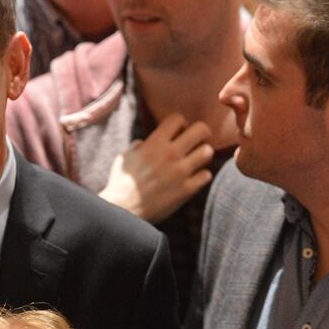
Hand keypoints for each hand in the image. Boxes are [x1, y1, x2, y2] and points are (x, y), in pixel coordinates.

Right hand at [99, 114, 213, 223]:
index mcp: (154, 143)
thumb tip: (144, 142)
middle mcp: (170, 154)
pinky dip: (201, 175)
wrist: (123, 211)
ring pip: (208, 151)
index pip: (177, 118)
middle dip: (200, 133)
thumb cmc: (121, 184)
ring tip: (195, 160)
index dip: (180, 123)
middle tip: (195, 142)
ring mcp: (180, 172)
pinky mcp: (187, 189)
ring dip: (202, 154)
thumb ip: (137, 146)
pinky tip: (193, 178)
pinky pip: (206, 175)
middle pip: (201, 130)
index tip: (178, 132)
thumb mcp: (124, 158)